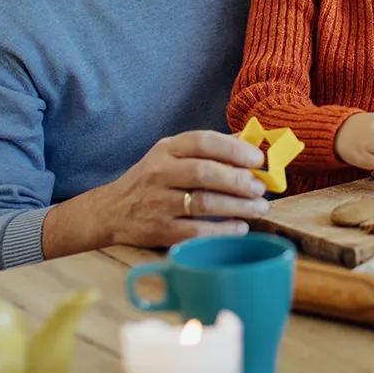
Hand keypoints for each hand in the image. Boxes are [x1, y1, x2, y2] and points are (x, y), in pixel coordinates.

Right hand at [100, 130, 270, 244]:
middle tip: (261, 188)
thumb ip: (208, 149)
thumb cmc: (152, 180)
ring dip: (238, 207)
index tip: (258, 159)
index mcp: (167, 149)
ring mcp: (158, 202)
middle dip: (239, 180)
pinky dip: (224, 230)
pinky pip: (197, 231)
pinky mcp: (160, 230)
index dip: (234, 149)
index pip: (203, 141)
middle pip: (205, 173)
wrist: (112, 210)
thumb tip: (250, 141)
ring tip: (259, 208)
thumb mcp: (172, 155)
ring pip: (204, 203)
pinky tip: (240, 227)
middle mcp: (160, 173)